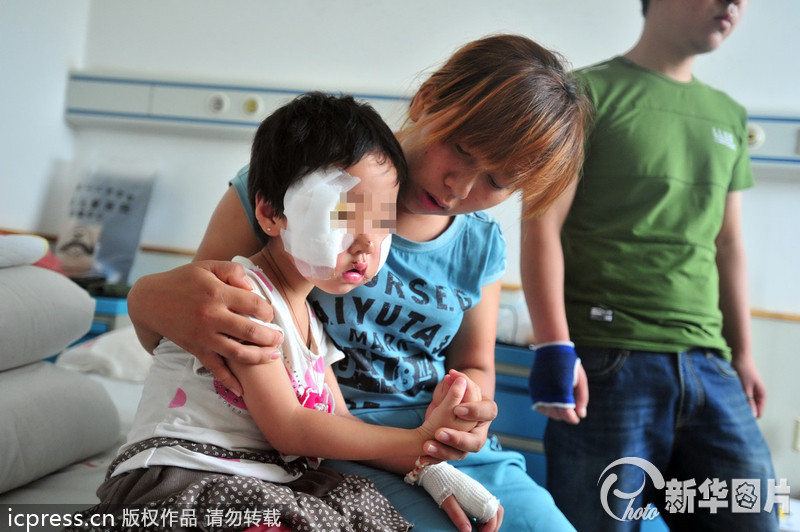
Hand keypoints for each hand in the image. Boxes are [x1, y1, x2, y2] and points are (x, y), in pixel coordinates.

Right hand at [127, 260, 283, 394]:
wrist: (149, 301)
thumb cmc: (182, 281)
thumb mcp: (207, 266)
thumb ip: (233, 271)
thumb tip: (252, 286)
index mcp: (217, 292)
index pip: (254, 304)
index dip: (268, 310)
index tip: (270, 314)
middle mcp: (212, 315)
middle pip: (250, 330)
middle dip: (270, 337)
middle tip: (280, 338)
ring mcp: (204, 335)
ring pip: (237, 352)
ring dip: (259, 357)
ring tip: (272, 357)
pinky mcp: (196, 349)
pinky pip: (215, 368)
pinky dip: (229, 380)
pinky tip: (242, 389)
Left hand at [416, 462, 499, 529]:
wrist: (435, 472)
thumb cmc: (440, 485)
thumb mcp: (446, 502)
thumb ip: (457, 515)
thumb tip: (468, 531)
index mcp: (477, 495)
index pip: (493, 514)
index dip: (491, 527)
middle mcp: (481, 493)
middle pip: (497, 512)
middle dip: (493, 525)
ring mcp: (479, 493)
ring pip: (493, 509)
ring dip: (490, 521)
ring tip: (479, 530)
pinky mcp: (474, 494)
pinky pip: (486, 506)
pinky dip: (484, 517)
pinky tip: (475, 523)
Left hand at [424, 371, 495, 459]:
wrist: (452, 405)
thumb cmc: (458, 392)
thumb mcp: (457, 383)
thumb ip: (457, 379)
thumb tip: (452, 375)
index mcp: (486, 412)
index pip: (487, 412)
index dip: (474, 412)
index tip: (457, 409)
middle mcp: (479, 432)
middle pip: (475, 442)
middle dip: (457, 439)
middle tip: (439, 432)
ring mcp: (466, 444)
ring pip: (460, 454)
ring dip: (443, 452)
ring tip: (426, 446)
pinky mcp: (453, 451)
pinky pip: (445, 458)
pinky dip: (433, 460)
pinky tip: (422, 459)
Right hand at [535, 363, 587, 423]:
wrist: (551, 349)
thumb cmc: (569, 364)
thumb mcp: (581, 380)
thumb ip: (582, 399)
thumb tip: (581, 414)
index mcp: (562, 393)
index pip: (567, 415)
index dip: (573, 419)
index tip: (576, 419)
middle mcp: (548, 395)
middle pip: (556, 415)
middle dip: (564, 416)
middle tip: (571, 411)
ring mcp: (539, 392)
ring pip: (546, 412)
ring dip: (554, 413)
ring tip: (561, 407)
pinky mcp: (533, 388)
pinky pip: (538, 404)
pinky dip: (545, 407)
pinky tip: (552, 403)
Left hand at [731, 355, 766, 417]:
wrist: (739, 356)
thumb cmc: (744, 370)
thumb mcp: (745, 386)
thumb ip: (749, 401)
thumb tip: (753, 415)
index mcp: (762, 395)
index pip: (759, 413)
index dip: (750, 416)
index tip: (739, 416)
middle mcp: (757, 395)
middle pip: (752, 410)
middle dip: (744, 411)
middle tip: (732, 411)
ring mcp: (750, 391)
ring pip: (745, 404)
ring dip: (738, 404)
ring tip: (729, 404)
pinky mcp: (743, 388)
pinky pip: (741, 398)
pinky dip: (736, 399)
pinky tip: (727, 398)